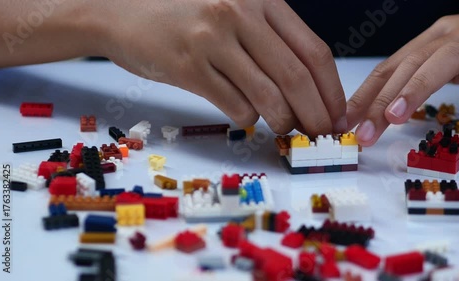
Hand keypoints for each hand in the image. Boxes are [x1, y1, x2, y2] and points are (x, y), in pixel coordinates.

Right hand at [102, 0, 346, 134]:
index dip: (331, 90)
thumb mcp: (234, 10)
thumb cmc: (184, 13)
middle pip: (296, 77)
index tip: (337, 114)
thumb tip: (307, 90)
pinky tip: (245, 116)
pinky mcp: (187, 67)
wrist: (120, 11)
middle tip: (320, 134)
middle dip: (316, 115)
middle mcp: (239, 13)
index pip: (314, 51)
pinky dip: (247, 119)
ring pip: (268, 97)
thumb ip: (269, 40)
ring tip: (285, 128)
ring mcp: (212, 40)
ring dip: (284, 121)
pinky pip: (234, 106)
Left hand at [346, 11, 458, 145]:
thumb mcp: (443, 60)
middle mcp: (451, 36)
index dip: (363, 96)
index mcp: (431, 40)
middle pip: (408, 66)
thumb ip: (417, 78)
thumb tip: (382, 109)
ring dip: (417, 87)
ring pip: (445, 60)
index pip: (388, 68)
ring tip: (395, 116)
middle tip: (364, 134)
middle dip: (381, 102)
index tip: (344, 124)